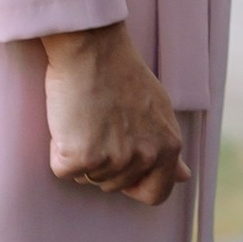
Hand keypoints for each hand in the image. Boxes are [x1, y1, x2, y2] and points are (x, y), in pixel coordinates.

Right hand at [40, 19, 187, 205]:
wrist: (91, 47)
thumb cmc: (120, 72)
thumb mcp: (157, 110)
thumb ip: (167, 147)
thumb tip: (184, 177)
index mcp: (169, 147)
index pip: (156, 193)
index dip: (135, 185)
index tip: (121, 168)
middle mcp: (146, 157)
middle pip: (114, 186)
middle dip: (102, 163)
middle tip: (98, 124)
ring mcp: (113, 159)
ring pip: (87, 177)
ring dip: (80, 155)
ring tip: (85, 118)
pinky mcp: (81, 157)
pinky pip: (62, 169)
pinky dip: (58, 150)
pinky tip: (69, 120)